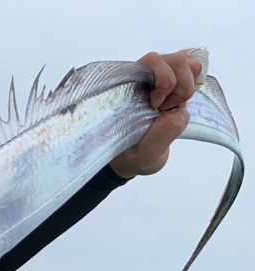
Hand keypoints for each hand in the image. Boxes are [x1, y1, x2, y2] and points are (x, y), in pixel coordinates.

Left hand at [108, 49, 204, 178]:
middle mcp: (145, 75)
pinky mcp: (175, 81)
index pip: (152, 60)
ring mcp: (161, 76)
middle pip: (176, 60)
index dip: (163, 82)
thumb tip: (179, 113)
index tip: (154, 106)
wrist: (133, 157)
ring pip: (188, 63)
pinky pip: (194, 69)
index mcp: (128, 85)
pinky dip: (195, 84)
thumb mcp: (144, 153)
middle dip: (179, 87)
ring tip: (171, 107)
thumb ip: (161, 134)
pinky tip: (180, 102)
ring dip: (187, 87)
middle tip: (165, 109)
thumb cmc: (132, 153)